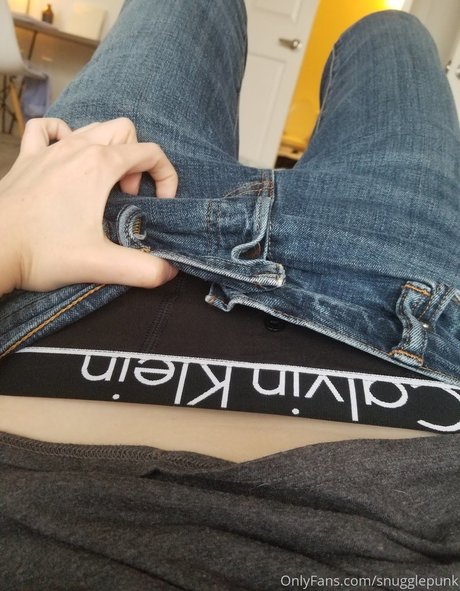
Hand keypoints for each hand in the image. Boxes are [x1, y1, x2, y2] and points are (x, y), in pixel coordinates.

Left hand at [0, 117, 178, 294]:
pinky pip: (47, 128)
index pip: (150, 152)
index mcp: (99, 166)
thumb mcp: (100, 264)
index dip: (166, 176)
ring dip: (108, 149)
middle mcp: (76, 148)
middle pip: (124, 130)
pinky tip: (65, 157)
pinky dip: (63, 135)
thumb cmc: (41, 253)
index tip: (159, 204)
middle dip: (137, 160)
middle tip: (128, 194)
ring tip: (103, 183)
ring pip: (92, 126)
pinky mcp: (28, 158)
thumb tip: (168, 272)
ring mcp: (49, 150)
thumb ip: (143, 270)